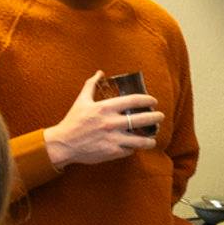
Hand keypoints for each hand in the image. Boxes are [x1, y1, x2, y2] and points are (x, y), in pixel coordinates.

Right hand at [44, 71, 163, 168]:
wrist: (63, 144)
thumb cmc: (73, 121)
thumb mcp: (81, 101)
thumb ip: (91, 85)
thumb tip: (99, 72)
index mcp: (105, 108)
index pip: (133, 100)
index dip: (147, 100)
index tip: (153, 101)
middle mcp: (111, 122)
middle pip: (142, 119)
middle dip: (155, 118)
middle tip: (160, 117)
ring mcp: (113, 138)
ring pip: (140, 140)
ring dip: (150, 139)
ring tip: (153, 139)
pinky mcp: (112, 152)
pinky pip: (129, 150)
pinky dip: (133, 148)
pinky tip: (135, 147)